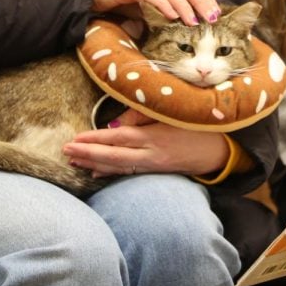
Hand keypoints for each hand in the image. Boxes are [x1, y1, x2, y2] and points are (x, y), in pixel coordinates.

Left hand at [62, 109, 229, 177]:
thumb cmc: (197, 125)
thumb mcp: (172, 114)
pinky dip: (110, 172)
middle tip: (65, 151)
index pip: (119, 138)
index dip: (96, 139)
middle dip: (88, 154)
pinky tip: (95, 171)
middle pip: (114, 156)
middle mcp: (151, 154)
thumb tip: (116, 124)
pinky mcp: (156, 170)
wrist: (220, 149)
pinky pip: (128, 171)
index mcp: (155, 137)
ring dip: (94, 164)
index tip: (75, 139)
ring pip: (118, 167)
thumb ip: (143, 115)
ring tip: (73, 161)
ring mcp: (153, 165)